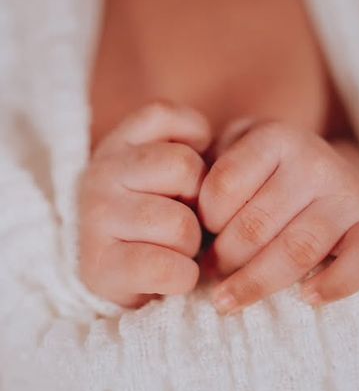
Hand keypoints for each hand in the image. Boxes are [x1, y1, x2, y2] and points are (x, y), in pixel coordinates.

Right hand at [79, 103, 210, 306]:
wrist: (122, 275)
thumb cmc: (162, 219)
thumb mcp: (174, 176)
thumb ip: (196, 155)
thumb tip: (230, 155)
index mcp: (119, 144)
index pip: (164, 114)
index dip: (195, 138)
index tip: (193, 171)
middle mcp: (101, 172)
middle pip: (184, 168)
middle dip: (202, 201)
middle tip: (188, 219)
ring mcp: (96, 217)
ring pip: (180, 224)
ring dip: (192, 245)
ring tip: (177, 249)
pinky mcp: (99, 265)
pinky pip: (165, 267)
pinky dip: (183, 276)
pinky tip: (173, 274)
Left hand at [199, 120, 358, 313]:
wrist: (327, 174)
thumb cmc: (265, 172)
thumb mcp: (232, 152)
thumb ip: (205, 171)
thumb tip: (181, 213)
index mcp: (274, 138)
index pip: (224, 187)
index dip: (206, 220)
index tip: (203, 232)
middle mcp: (314, 161)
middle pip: (255, 226)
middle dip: (224, 259)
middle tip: (211, 271)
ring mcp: (347, 194)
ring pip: (297, 250)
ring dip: (255, 283)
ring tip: (228, 298)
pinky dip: (336, 284)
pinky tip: (308, 297)